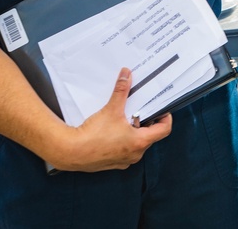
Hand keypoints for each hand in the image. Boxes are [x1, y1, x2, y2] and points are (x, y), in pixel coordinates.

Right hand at [52, 68, 172, 171]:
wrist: (71, 152)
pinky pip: (125, 149)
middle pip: (151, 135)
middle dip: (147, 121)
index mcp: (140, 142)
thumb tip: (126, 74)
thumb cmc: (93, 136)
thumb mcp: (111, 109)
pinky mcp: (113, 163)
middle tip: (140, 109)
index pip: (164, 129)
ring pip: (137, 143)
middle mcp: (135, 154)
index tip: (161, 108)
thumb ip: (121, 90)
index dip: (165, 117)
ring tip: (125, 118)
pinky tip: (113, 130)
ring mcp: (124, 160)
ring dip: (134, 131)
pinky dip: (124, 139)